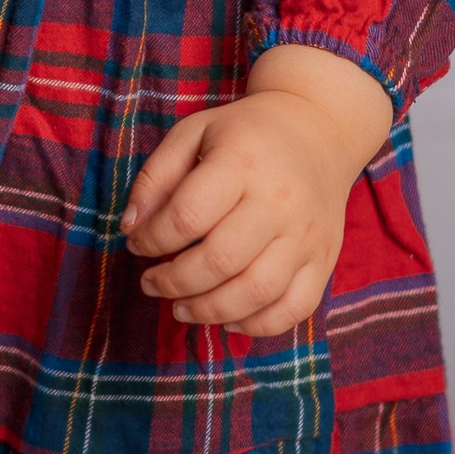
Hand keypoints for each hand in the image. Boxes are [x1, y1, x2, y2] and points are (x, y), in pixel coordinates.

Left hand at [122, 44, 391, 338]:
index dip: (152, 239)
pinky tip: (228, 320)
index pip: (187, 217)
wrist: (318, 128)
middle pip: (220, 261)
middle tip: (151, 283)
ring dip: (209, 311)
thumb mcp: (192, 133)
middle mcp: (279, 202)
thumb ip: (155, 177)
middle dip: (174, 282)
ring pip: (256, 292)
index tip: (137, 243)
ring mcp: (307, 235)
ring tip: (180, 308)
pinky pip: (295, 308)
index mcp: (242, 163)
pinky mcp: (325, 259)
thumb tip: (129, 228)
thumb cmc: (244, 134)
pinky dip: (258, 325)